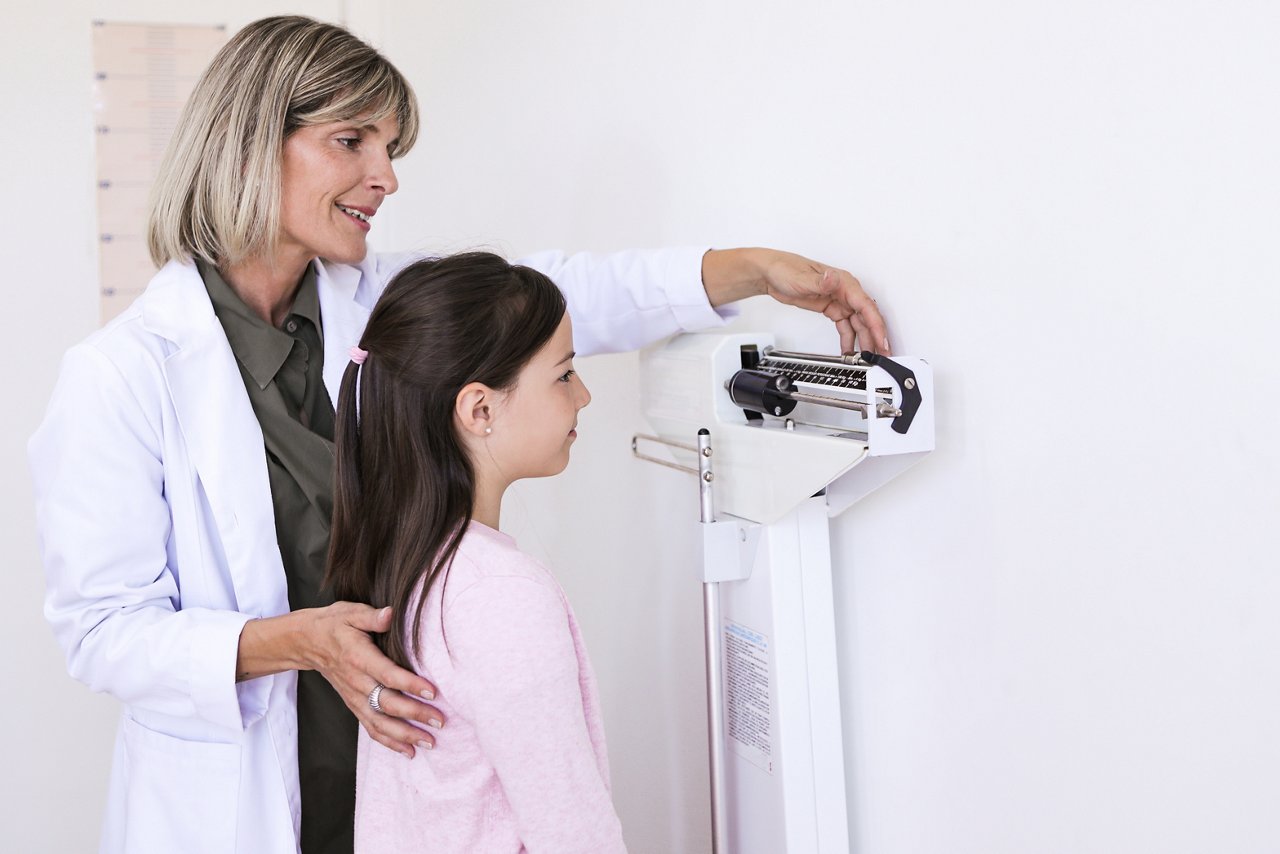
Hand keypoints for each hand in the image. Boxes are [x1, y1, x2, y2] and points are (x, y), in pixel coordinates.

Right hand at [304, 602, 444, 757]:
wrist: (307, 642)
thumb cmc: (334, 624)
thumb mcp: (351, 612)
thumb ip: (372, 616)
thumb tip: (390, 614)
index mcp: (358, 658)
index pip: (386, 675)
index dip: (409, 684)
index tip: (432, 691)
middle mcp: (356, 682)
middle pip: (387, 704)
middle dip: (415, 714)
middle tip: (440, 721)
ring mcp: (354, 697)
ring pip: (379, 722)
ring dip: (405, 735)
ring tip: (430, 742)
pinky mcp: (354, 705)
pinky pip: (371, 728)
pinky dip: (389, 742)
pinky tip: (409, 751)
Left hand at [757, 251, 891, 355]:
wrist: (771, 273)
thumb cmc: (786, 269)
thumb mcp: (802, 278)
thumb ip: (820, 282)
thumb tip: (833, 279)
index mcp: (843, 282)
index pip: (866, 306)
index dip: (876, 325)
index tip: (881, 340)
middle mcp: (845, 291)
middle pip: (866, 317)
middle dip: (875, 337)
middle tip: (882, 355)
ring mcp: (839, 300)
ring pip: (858, 324)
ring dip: (864, 341)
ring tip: (868, 358)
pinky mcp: (831, 308)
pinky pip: (845, 327)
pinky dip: (848, 340)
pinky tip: (849, 352)